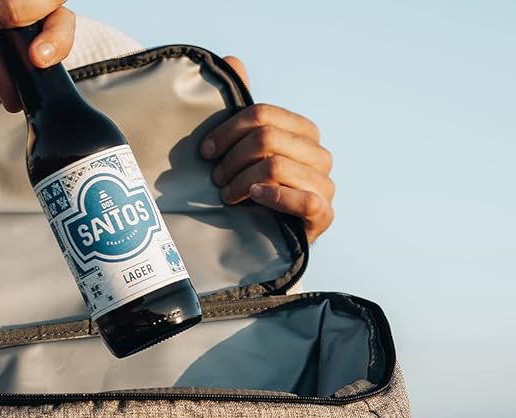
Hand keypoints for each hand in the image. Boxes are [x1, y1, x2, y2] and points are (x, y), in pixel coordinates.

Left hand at [200, 56, 334, 242]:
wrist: (265, 243)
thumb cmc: (252, 194)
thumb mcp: (244, 154)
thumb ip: (242, 112)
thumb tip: (233, 61)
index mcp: (303, 132)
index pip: (263, 116)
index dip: (228, 130)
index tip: (206, 152)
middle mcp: (318, 155)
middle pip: (266, 139)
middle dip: (232, 160)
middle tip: (216, 180)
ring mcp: (324, 185)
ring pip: (275, 167)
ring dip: (241, 182)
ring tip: (228, 195)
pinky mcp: (323, 215)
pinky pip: (303, 199)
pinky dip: (273, 197)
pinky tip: (253, 198)